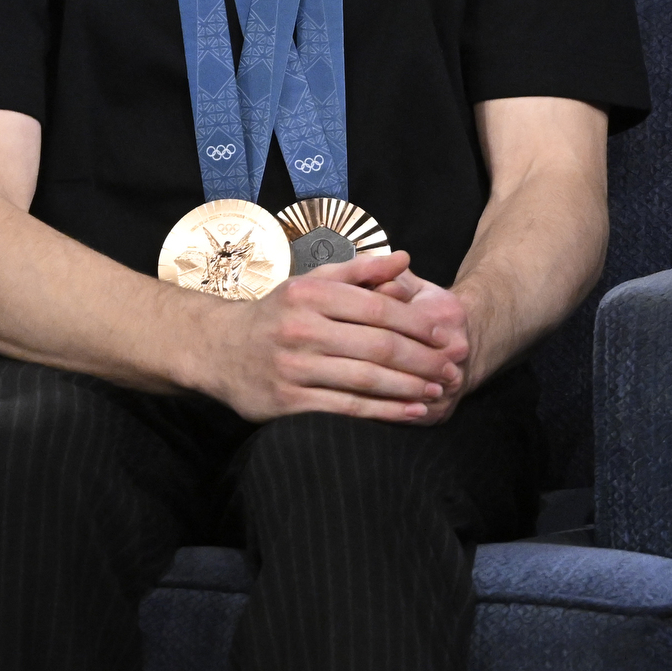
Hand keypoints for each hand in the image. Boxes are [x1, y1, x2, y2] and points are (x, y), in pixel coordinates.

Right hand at [195, 248, 471, 423]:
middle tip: (454, 367)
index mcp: (310, 294)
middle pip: (376, 346)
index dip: (418, 324)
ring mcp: (292, 368)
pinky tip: (412, 412)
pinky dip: (384, 412)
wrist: (217, 350)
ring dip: (409, 387)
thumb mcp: (312, 281)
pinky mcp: (286, 402)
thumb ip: (360, 270)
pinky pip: (345, 409)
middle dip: (423, 359)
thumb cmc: (278, 313)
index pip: (377, 308)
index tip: (447, 335)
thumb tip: (405, 258)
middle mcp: (300, 329)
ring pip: (364, 380)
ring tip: (439, 389)